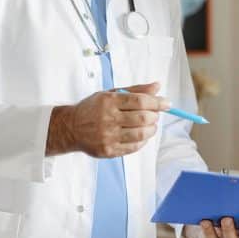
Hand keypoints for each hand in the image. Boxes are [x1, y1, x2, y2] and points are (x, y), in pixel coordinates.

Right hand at [46, 82, 168, 157]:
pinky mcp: (108, 150)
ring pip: (141, 134)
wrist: (71, 128)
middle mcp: (108, 119)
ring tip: (150, 125)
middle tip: (155, 115)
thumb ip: (135, 90)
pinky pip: (134, 147)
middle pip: (143, 118)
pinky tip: (141, 135)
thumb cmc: (93, 108)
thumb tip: (157, 87)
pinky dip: (143, 141)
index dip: (157, 102)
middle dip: (155, 116)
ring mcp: (108, 136)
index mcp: (109, 101)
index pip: (140, 101)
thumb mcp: (110, 93)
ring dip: (151, 129)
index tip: (167, 103)